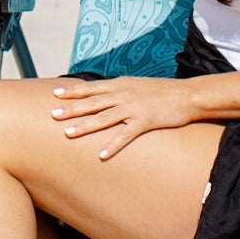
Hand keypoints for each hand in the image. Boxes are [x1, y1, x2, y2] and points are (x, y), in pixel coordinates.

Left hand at [49, 74, 196, 160]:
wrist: (187, 94)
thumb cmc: (162, 91)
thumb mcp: (137, 84)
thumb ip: (120, 89)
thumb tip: (105, 94)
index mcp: (121, 84)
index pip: (92, 87)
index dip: (73, 91)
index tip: (55, 93)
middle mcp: (123, 94)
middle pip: (93, 102)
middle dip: (71, 108)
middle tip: (52, 114)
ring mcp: (133, 108)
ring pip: (104, 117)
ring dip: (85, 126)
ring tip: (68, 133)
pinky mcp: (145, 121)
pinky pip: (126, 135)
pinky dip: (112, 145)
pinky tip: (101, 154)